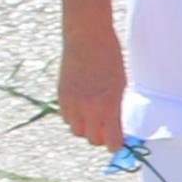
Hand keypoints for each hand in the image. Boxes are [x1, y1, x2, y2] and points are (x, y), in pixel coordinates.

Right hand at [57, 16, 126, 148]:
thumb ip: (116, 108)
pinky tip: (81, 107)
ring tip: (93, 116)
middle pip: (93, 139)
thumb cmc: (110, 58)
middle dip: (101, 137)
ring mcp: (73, 103)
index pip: (111, 142)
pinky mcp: (61, 96)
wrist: (87, 37)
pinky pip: (66, 118)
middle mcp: (89, 108)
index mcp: (109, 106)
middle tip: (107, 129)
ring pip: (77, 130)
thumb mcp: (120, 85)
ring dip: (86, 128)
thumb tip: (116, 128)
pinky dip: (74, 117)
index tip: (118, 142)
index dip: (115, 145)